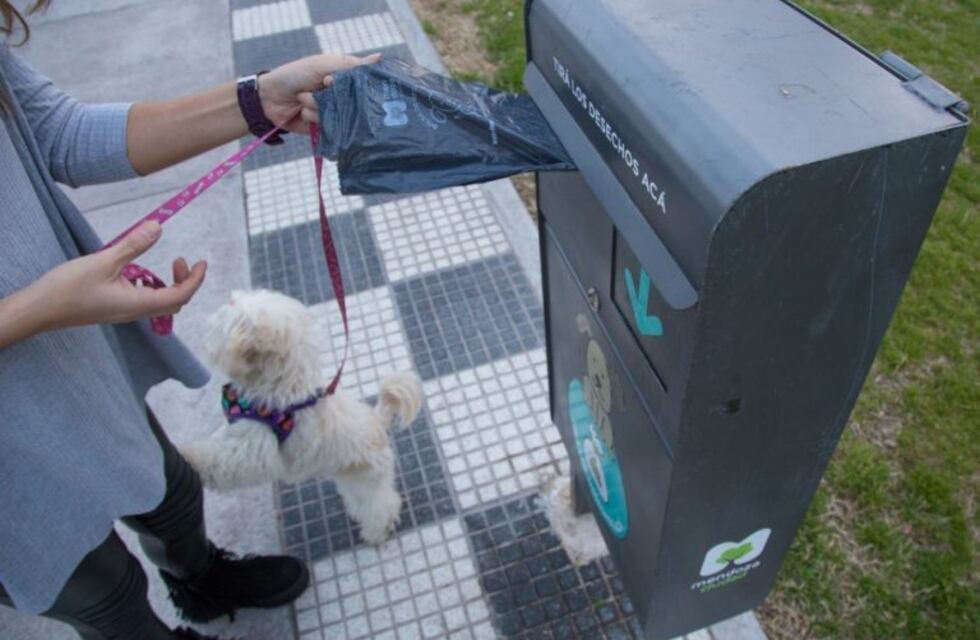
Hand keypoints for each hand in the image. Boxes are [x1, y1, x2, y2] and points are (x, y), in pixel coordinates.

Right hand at [30, 221, 206, 330]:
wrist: (39, 310)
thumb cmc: (69, 288)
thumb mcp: (104, 261)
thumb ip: (133, 245)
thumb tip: (158, 226)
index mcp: (139, 304)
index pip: (180, 295)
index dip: (195, 280)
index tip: (201, 262)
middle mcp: (135, 311)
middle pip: (174, 302)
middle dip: (184, 281)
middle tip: (179, 259)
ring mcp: (124, 312)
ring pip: (159, 301)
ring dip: (168, 282)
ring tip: (165, 261)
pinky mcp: (114, 308)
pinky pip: (143, 299)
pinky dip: (150, 285)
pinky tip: (137, 270)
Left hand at [259, 52, 381, 133]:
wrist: (269, 97)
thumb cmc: (296, 75)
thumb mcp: (324, 65)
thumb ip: (351, 66)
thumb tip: (380, 57)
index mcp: (343, 80)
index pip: (362, 85)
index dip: (349, 85)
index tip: (330, 81)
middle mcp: (341, 97)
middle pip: (352, 103)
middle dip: (331, 97)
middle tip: (319, 88)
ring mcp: (333, 114)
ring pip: (338, 116)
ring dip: (317, 107)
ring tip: (303, 99)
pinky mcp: (325, 128)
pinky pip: (328, 128)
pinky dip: (313, 118)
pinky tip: (303, 112)